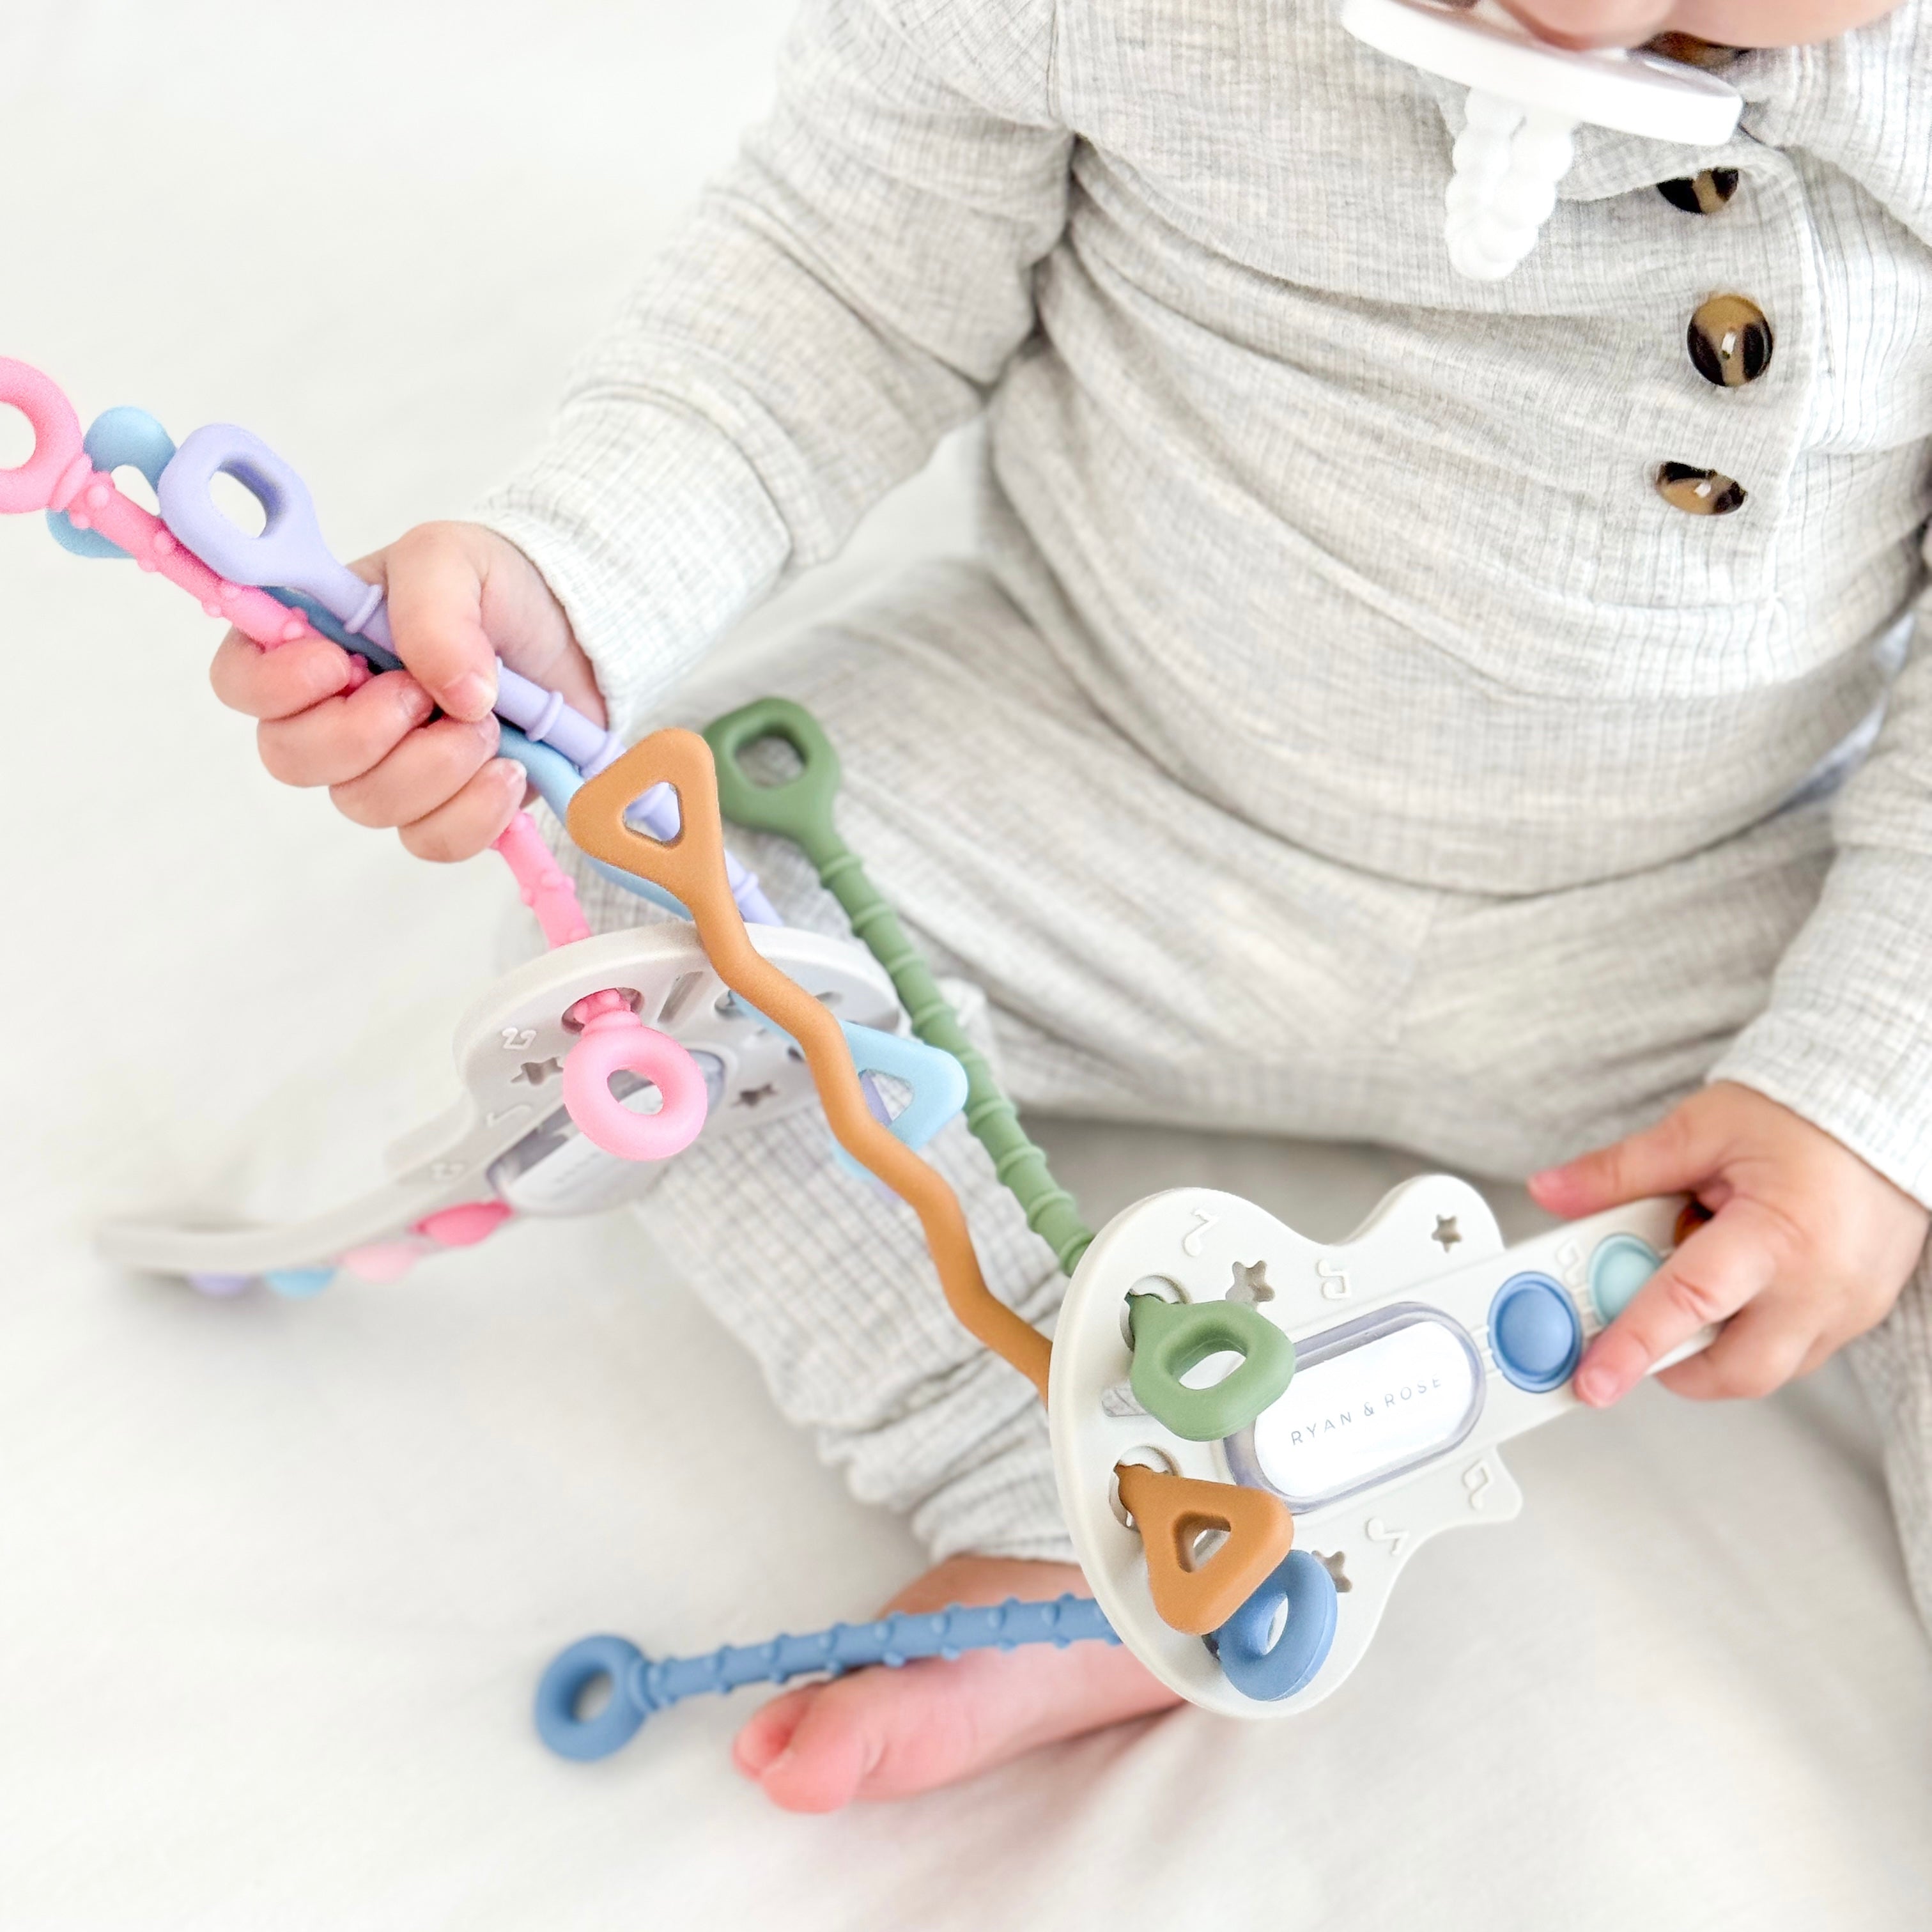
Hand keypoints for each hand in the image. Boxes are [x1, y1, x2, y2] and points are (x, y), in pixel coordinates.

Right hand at [208, 521, 604, 861]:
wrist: (573, 637)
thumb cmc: (497, 589)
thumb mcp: (456, 559)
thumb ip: (435, 607)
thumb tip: (451, 691)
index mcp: (312, 641)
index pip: (240, 683)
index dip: (274, 688)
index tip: (337, 664)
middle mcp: (334, 711)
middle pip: (292, 758)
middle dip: (366, 732)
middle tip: (425, 693)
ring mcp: (385, 768)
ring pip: (367, 804)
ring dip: (437, 764)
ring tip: (489, 722)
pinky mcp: (439, 809)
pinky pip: (430, 841)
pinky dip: (475, 812)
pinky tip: (510, 770)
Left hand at [1528, 1081, 1927, 1405]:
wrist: (1887, 1107)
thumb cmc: (1804, 1117)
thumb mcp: (1698, 1131)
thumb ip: (1619, 1171)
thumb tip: (1553, 1192)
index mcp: (1776, 1235)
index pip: (1689, 1304)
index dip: (1632, 1345)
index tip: (1593, 1377)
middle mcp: (1819, 1285)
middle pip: (1733, 1368)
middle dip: (1670, 1363)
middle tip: (1629, 1328)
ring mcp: (1846, 1307)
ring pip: (1765, 1368)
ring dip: (1711, 1346)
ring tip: (1689, 1281)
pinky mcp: (1858, 1313)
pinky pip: (1794, 1350)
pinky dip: (1748, 1331)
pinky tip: (1733, 1282)